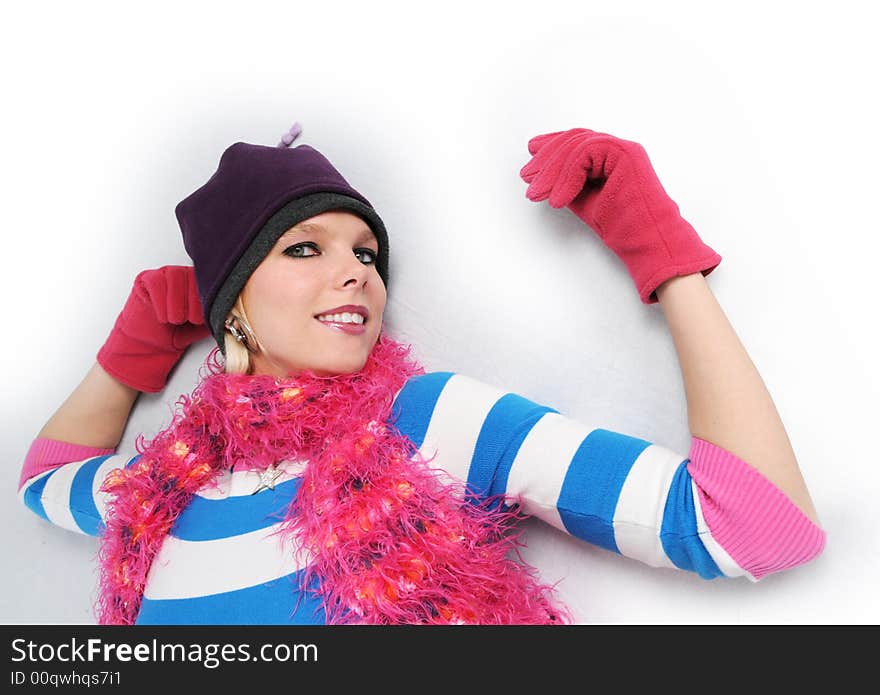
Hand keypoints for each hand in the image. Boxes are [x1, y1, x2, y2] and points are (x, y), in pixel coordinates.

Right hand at [96, 265, 209, 391]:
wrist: (151, 346)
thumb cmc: (177, 334)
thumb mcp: (203, 325)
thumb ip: (216, 314)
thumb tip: (234, 312)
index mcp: (199, 282)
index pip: (209, 281)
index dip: (207, 299)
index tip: (200, 319)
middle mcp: (182, 273)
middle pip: (193, 277)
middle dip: (193, 303)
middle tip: (188, 320)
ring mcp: (163, 273)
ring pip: (175, 277)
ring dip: (176, 304)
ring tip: (175, 320)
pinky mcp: (145, 279)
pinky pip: (156, 283)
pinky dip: (160, 302)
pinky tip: (162, 316)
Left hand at [520, 128, 720, 302]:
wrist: (643, 241)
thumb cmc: (619, 226)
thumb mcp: (581, 200)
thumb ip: (566, 182)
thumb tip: (539, 174)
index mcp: (610, 157)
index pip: (575, 141)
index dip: (550, 147)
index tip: (530, 162)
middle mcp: (617, 149)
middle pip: (573, 139)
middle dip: (546, 159)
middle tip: (527, 179)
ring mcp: (623, 149)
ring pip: (577, 145)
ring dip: (552, 170)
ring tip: (537, 194)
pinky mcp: (626, 154)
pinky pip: (586, 153)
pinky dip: (567, 176)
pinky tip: (558, 200)